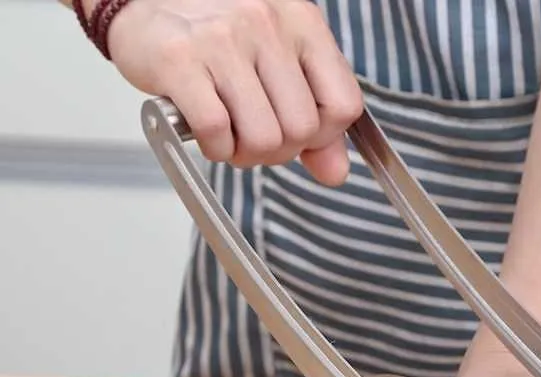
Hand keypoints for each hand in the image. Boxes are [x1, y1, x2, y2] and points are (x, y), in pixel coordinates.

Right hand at [105, 0, 362, 182]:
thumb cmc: (217, 36)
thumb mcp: (279, 66)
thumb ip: (316, 121)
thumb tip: (336, 174)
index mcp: (302, 23)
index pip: (344, 106)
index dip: (324, 136)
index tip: (300, 134)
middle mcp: (267, 24)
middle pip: (302, 131)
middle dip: (278, 150)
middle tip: (252, 134)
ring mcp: (222, 41)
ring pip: (263, 138)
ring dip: (245, 153)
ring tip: (229, 132)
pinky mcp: (179, 61)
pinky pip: (217, 133)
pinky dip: (215, 149)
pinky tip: (207, 132)